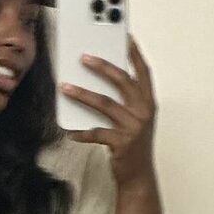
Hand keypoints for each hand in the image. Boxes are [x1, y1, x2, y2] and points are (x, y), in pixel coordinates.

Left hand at [60, 35, 157, 190]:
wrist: (138, 177)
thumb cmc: (133, 146)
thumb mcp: (134, 120)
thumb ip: (123, 102)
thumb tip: (98, 82)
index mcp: (148, 103)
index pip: (142, 72)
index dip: (134, 53)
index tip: (124, 36)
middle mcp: (143, 112)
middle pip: (122, 81)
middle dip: (102, 66)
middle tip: (83, 57)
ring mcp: (133, 128)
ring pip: (105, 104)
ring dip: (82, 94)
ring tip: (65, 87)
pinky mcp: (121, 143)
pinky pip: (96, 133)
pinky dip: (81, 131)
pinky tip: (69, 129)